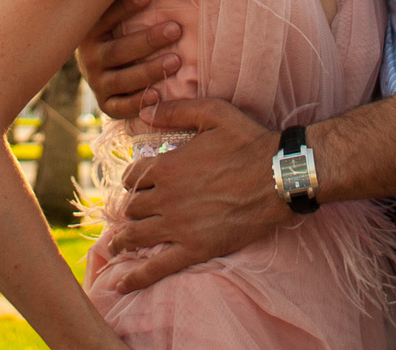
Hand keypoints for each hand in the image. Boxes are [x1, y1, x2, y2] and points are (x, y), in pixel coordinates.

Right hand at [75, 0, 185, 120]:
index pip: (104, 16)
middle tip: (176, 29)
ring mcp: (97, 81)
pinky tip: (157, 94)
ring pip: (122, 79)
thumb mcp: (126, 4)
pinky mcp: (106, 103)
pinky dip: (138, 103)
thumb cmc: (123, 25)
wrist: (103, 66)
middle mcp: (89, 56)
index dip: (124, 6)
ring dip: (149, 70)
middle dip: (148, 39)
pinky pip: (120, 107)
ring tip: (176, 60)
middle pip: (117, 50)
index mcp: (91, 28)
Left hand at [94, 98, 290, 289]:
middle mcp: (166, 198)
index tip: (137, 185)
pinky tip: (123, 284)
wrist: (279, 177)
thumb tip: (145, 110)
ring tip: (116, 246)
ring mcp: (179, 226)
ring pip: (137, 236)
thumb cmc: (249, 142)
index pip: (132, 177)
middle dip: (131, 209)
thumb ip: (175, 111)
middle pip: (133, 207)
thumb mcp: (212, 113)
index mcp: (166, 167)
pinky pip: (158, 267)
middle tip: (132, 214)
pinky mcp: (195, 249)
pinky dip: (137, 277)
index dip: (133, 180)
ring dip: (123, 240)